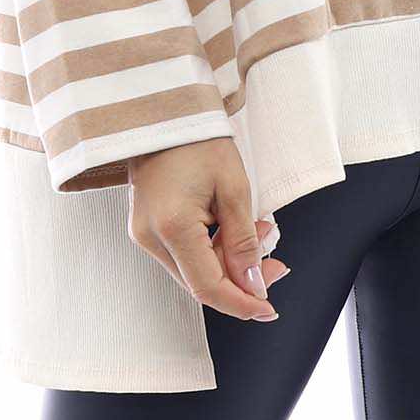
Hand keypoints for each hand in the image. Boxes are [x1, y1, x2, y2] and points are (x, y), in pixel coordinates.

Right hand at [127, 139, 290, 321]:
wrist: (166, 111)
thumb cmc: (199, 139)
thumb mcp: (234, 187)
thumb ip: (244, 241)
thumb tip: (253, 284)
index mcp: (171, 226)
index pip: (208, 287)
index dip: (241, 303)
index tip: (267, 308)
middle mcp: (150, 236)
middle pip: (201, 282)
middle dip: (241, 280)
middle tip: (275, 262)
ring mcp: (144, 233)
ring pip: (193, 271)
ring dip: (229, 262)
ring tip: (259, 230)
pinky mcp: (146, 227)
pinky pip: (183, 254)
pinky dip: (211, 250)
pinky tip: (232, 229)